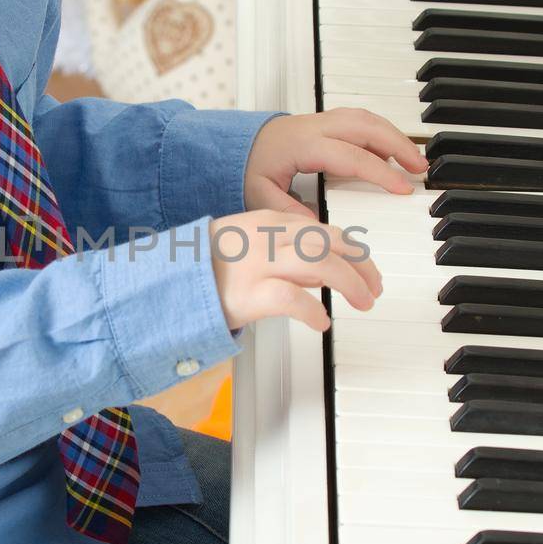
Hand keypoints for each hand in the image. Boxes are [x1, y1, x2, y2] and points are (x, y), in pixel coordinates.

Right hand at [208, 209, 381, 333]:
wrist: (168, 279)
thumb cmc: (207, 266)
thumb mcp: (249, 243)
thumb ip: (285, 251)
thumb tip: (321, 272)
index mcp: (270, 221)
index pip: (325, 229)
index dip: (353, 250)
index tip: (366, 267)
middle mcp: (268, 237)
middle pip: (331, 242)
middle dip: (361, 264)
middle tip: (374, 288)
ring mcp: (260, 264)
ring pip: (320, 263)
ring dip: (350, 282)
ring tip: (362, 302)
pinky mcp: (250, 293)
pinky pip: (292, 298)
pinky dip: (313, 310)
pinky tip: (322, 322)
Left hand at [243, 109, 427, 220]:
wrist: (234, 145)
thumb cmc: (247, 169)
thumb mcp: (259, 195)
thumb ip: (288, 211)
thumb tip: (318, 226)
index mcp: (303, 144)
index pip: (351, 156)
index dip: (380, 172)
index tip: (402, 188)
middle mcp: (316, 127)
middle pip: (367, 126)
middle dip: (398, 144)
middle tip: (420, 168)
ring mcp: (322, 121)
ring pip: (367, 119)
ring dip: (394, 135)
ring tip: (414, 159)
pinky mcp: (326, 122)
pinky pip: (360, 121)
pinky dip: (381, 132)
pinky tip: (392, 151)